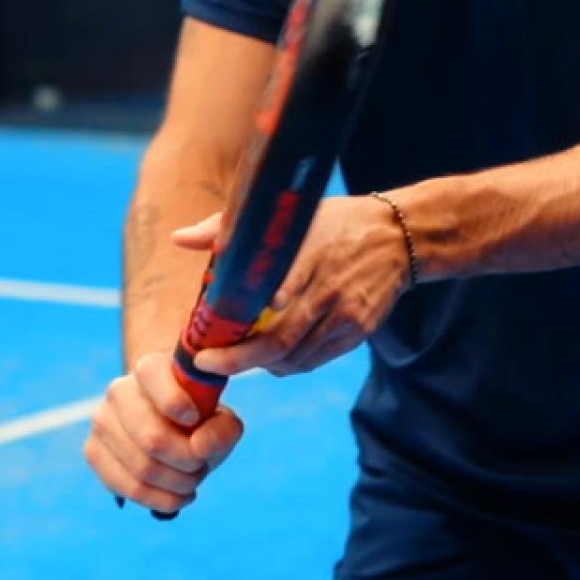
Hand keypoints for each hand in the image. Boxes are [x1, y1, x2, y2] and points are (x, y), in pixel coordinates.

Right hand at [84, 352, 242, 513]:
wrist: (176, 429)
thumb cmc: (202, 420)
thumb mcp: (223, 421)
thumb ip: (222, 430)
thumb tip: (198, 447)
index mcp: (151, 367)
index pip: (151, 375)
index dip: (177, 403)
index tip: (197, 419)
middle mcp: (120, 391)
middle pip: (152, 438)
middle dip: (187, 460)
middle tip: (203, 464)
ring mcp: (102, 421)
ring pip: (141, 466)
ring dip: (177, 482)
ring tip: (193, 480)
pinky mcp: (93, 451)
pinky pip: (126, 486)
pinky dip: (159, 498)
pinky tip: (179, 496)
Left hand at [175, 195, 408, 377]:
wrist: (400, 237)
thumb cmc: (336, 222)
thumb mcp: (291, 214)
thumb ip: (230, 226)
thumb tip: (179, 239)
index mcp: (310, 254)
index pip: (277, 291)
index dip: (245, 323)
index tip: (210, 341)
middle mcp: (329, 288)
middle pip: (279, 340)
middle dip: (239, 360)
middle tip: (208, 363)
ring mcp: (347, 314)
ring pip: (295, 358)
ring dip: (263, 365)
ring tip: (239, 358)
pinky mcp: (360, 331)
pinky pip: (315, 360)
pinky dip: (289, 364)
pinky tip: (274, 356)